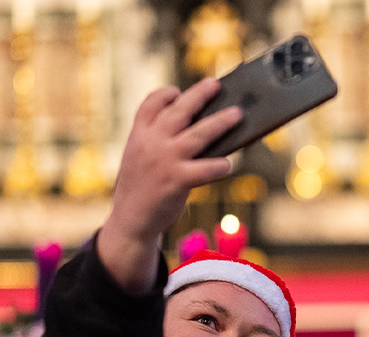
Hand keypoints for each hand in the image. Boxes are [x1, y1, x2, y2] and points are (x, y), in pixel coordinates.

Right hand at [99, 78, 242, 293]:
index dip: (165, 94)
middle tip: (216, 84)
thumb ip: (156, 141)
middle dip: (199, 95)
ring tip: (237, 114)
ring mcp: (165, 160)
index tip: (178, 91)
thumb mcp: (138, 158)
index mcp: (139, 135)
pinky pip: (206, 168)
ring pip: (199, 135)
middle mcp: (151, 143)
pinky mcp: (178, 181)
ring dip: (221, 122)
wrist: (131, 221)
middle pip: (179, 111)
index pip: (150, 104)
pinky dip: (220, 165)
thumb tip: (191, 127)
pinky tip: (230, 165)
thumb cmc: (140, 188)